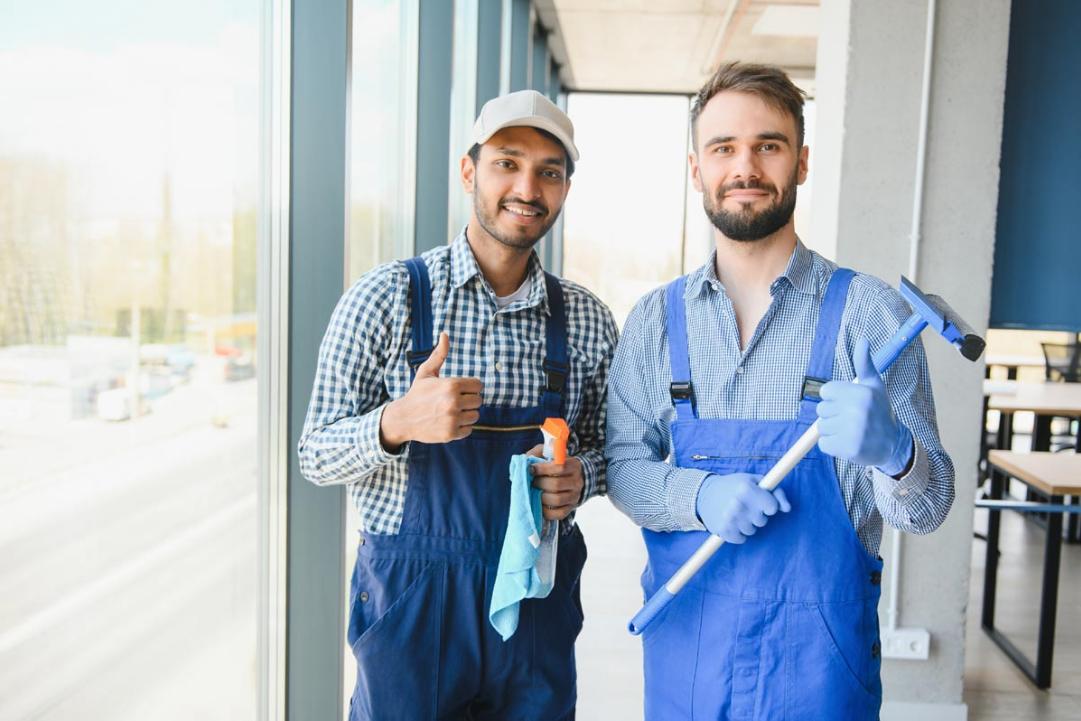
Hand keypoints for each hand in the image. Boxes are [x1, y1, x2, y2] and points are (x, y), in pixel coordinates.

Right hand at [379, 333, 482, 448]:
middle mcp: (453, 402)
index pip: (478, 385)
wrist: (403, 419)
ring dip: (466, 414)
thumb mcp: (426, 372)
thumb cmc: (417, 393)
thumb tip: (444, 334)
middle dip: (468, 400)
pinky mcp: (451, 433)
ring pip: (475, 415)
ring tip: (451, 411)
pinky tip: (448, 422)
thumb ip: (439, 354)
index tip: (459, 389)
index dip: (470, 387)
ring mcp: (453, 419)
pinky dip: (461, 427)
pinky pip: (469, 429)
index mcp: (451, 385)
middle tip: (453, 401)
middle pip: (478, 400)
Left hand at [527, 443, 584, 520]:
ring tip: (535, 492)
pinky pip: (558, 514)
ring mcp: (575, 496)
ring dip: (541, 497)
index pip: (560, 467)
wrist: (569, 477)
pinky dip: (546, 511)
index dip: (542, 469)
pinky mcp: (570, 508)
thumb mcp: (546, 453)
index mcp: (574, 465)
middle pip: (557, 484)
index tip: (531, 469)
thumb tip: (524, 462)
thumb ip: (536, 454)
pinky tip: (540, 503)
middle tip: (532, 482)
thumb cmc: (553, 464)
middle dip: (539, 483)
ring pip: (557, 500)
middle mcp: (577, 481)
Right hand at [695, 473, 790, 543]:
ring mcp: (729, 518)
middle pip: (762, 521)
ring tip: (737, 514)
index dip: (768, 505)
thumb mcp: (755, 480)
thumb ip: (776, 492)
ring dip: (747, 524)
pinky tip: (732, 523)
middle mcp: (737, 504)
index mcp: (746, 489)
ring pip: (752, 531)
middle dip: (757, 515)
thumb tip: (787, 509)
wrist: (704, 493)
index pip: (772, 508)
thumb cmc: (735, 485)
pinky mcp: (723, 530)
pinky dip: (738, 534)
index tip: (759, 501)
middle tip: (745, 506)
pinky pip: (741, 539)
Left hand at [817, 338, 912, 475]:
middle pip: (821, 410)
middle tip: (853, 420)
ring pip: (821, 428)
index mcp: (860, 392)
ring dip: (832, 431)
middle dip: (833, 415)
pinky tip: (848, 443)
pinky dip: (832, 446)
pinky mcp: (848, 449)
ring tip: (851, 432)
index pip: (825, 391)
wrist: (893, 445)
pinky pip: (823, 444)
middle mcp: (857, 410)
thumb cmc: (879, 412)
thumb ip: (863, 363)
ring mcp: (852, 431)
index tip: (850, 404)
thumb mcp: (874, 385)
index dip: (835, 399)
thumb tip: (862, 339)